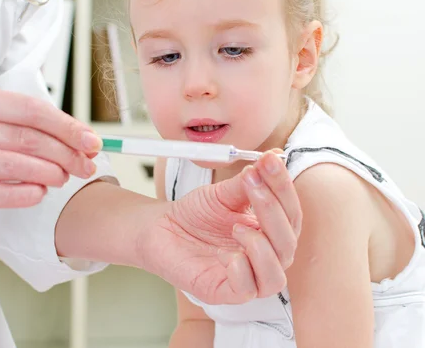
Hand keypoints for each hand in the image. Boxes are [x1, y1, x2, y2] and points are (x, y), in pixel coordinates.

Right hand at [0, 87, 101, 214]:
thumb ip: (9, 117)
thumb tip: (63, 132)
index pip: (28, 109)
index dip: (64, 125)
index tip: (88, 139)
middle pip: (25, 137)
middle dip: (64, 152)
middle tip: (85, 164)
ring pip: (12, 164)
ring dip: (48, 172)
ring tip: (64, 177)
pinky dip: (23, 194)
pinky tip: (39, 193)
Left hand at [137, 151, 300, 304]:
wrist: (161, 228)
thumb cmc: (195, 214)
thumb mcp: (223, 193)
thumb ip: (249, 181)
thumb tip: (273, 157)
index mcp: (270, 233)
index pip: (291, 214)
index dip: (283, 187)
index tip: (271, 161)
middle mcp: (265, 258)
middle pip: (288, 243)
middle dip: (273, 210)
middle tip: (252, 182)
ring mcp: (246, 278)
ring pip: (276, 276)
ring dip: (262, 246)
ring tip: (236, 227)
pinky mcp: (224, 292)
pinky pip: (247, 290)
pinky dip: (241, 270)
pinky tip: (226, 254)